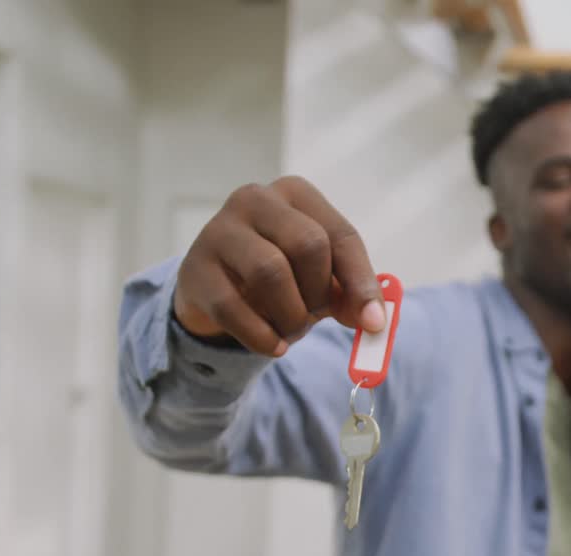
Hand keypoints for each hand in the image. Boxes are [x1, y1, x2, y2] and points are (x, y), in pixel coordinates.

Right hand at [172, 176, 386, 355]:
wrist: (217, 291)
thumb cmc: (282, 278)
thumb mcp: (320, 280)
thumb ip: (349, 295)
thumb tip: (375, 321)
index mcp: (296, 194)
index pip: (341, 235)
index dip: (361, 282)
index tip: (374, 322)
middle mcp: (256, 200)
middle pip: (308, 245)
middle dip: (319, 293)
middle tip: (315, 317)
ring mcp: (219, 229)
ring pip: (270, 271)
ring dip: (291, 315)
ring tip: (290, 329)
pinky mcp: (195, 268)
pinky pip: (233, 306)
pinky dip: (261, 335)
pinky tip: (272, 345)